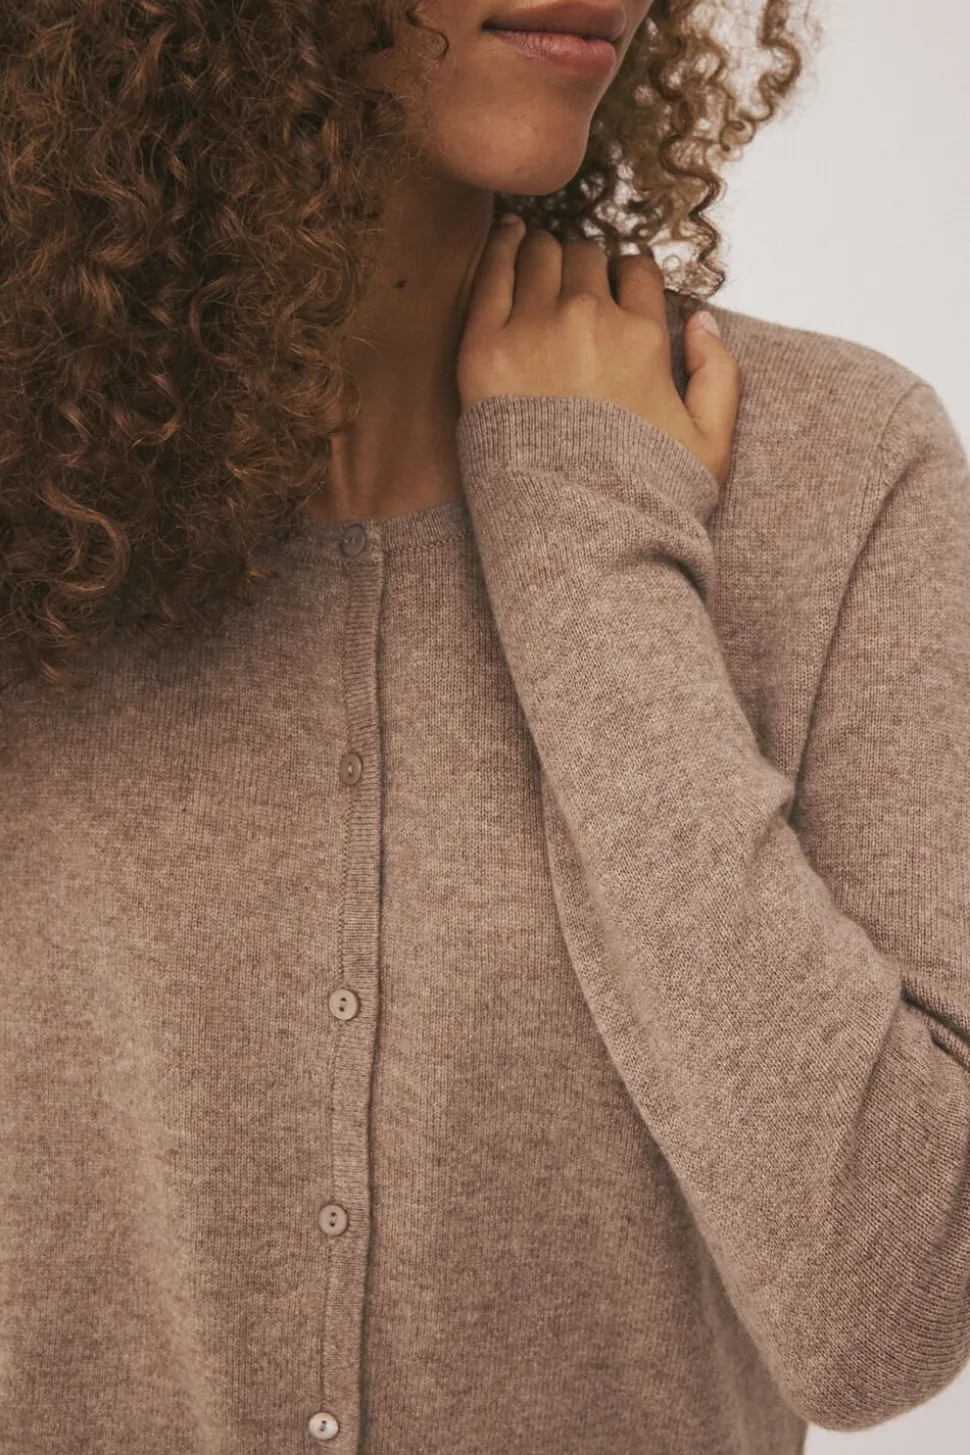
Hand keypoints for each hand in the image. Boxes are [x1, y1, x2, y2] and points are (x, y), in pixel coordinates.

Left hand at [457, 218, 741, 488]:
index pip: (635, 270)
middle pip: (584, 255)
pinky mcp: (483, 351)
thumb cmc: (642, 501)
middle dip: (582, 265)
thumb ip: (719, 375)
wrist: (573, 539)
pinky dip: (501, 249)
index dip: (624, 276)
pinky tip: (505, 239)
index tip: (612, 292)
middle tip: (570, 286)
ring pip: (539, 254)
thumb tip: (704, 319)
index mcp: (643, 337)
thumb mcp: (711, 445)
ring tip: (538, 266)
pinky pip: (492, 274)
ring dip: (543, 255)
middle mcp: (589, 321)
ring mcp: (533, 331)